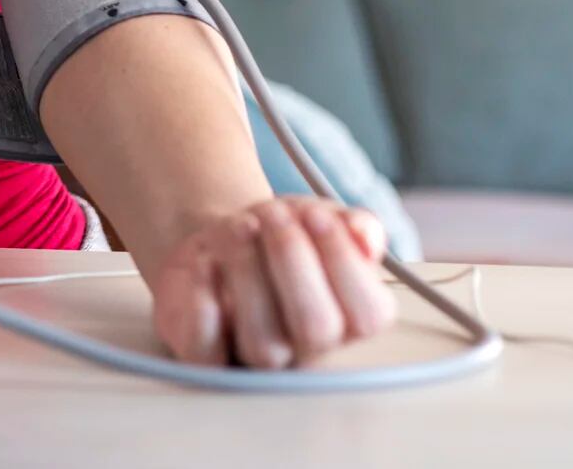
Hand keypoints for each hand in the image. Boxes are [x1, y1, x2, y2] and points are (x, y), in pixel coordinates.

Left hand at [149, 196, 398, 368]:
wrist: (218, 242)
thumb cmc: (276, 237)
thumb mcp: (318, 217)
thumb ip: (354, 225)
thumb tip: (364, 235)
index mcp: (348, 321)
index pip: (370, 314)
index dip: (343, 260)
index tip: (315, 214)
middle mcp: (307, 350)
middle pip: (316, 328)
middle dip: (294, 259)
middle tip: (273, 212)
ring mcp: (255, 359)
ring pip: (263, 344)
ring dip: (248, 272)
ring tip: (239, 226)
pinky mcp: (206, 356)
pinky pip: (205, 351)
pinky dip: (202, 302)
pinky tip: (204, 261)